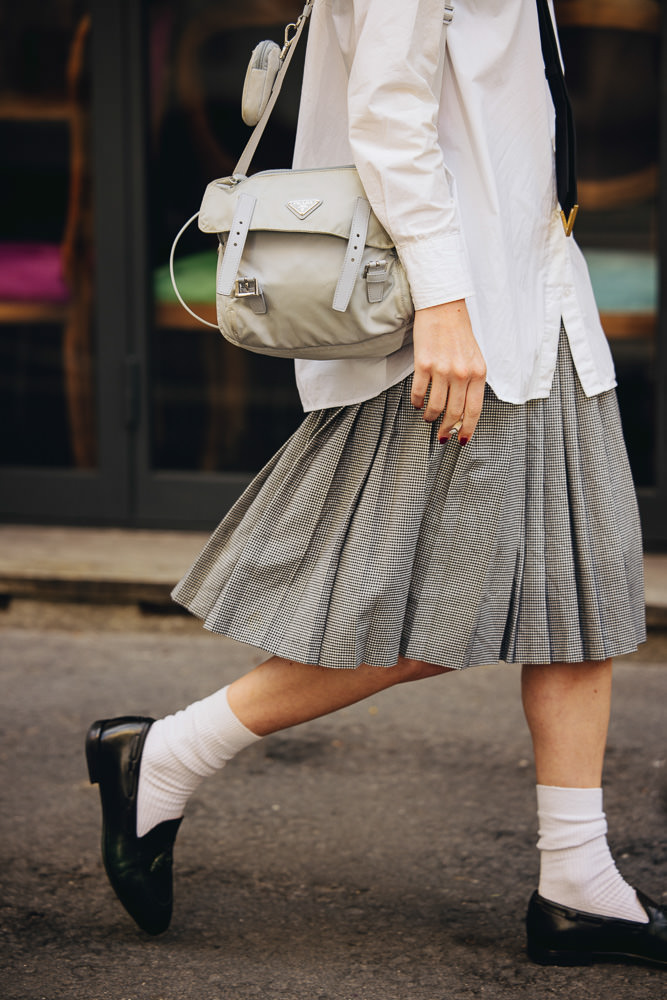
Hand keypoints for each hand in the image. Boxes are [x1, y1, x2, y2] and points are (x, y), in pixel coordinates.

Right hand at [411, 299, 486, 443]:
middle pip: (454, 413)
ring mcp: (442, 370)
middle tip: (441, 435)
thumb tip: (463, 409)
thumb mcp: (475, 358)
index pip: (474, 410)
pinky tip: (418, 403)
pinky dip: (417, 402)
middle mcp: (462, 373)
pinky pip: (419, 393)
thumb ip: (472, 382)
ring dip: (430, 416)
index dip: (467, 429)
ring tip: (428, 417)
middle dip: (447, 429)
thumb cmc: (459, 333)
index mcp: (478, 373)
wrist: (444, 309)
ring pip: (436, 406)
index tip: (461, 439)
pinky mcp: (423, 365)